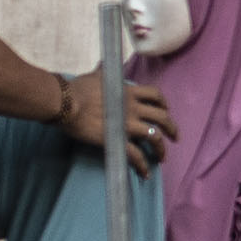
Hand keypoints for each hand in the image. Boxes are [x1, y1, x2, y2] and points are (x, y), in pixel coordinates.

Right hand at [54, 71, 175, 172]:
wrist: (65, 102)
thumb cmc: (77, 89)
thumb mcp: (94, 77)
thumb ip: (102, 72)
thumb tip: (102, 66)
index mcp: (128, 92)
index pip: (155, 95)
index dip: (164, 104)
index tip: (166, 111)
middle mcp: (132, 107)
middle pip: (162, 117)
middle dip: (172, 128)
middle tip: (175, 137)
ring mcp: (126, 124)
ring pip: (154, 137)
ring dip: (161, 149)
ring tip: (162, 158)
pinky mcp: (117, 139)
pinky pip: (136, 155)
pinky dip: (142, 166)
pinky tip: (144, 174)